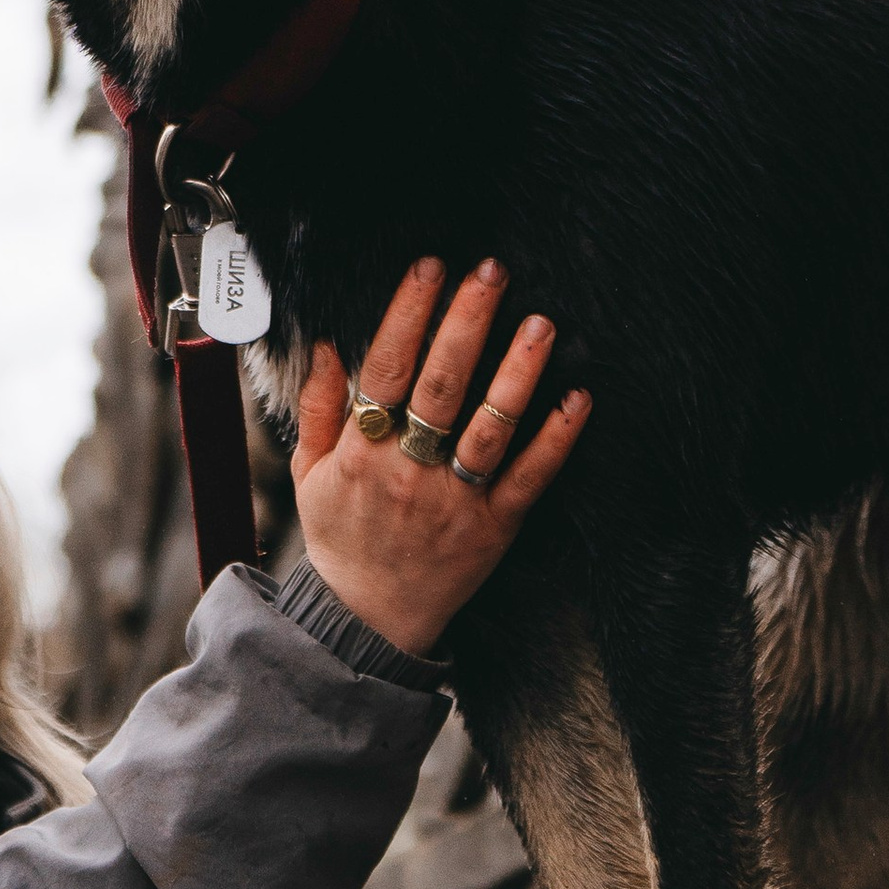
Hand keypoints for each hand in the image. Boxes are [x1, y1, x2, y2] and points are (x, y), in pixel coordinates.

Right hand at [292, 260, 587, 658]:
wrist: (367, 620)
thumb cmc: (340, 536)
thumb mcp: (310, 471)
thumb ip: (318, 405)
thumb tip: (328, 341)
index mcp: (363, 453)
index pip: (386, 370)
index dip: (408, 315)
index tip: (430, 268)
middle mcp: (410, 473)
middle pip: (441, 387)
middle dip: (468, 323)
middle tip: (493, 272)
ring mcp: (456, 501)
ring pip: (491, 429)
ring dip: (518, 374)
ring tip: (540, 323)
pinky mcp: (495, 528)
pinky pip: (530, 479)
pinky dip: (556, 439)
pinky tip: (578, 398)